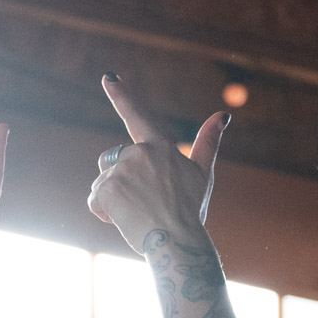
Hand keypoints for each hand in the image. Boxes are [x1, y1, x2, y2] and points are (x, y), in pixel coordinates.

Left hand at [87, 77, 228, 254]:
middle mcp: (139, 152)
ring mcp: (122, 169)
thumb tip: (223, 114)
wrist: (177, 240)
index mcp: (159, 146)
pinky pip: (94, 200)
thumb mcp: (202, 173)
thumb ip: (208, 142)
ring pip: (100, 183)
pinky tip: (123, 220)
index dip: (120, 95)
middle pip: (109, 161)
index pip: (136, 116)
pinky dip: (103, 213)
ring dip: (110, 199)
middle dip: (117, 181)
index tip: (107, 77)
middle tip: (142, 203)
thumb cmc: (190, 210)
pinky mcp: (108, 188)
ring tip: (135, 213)